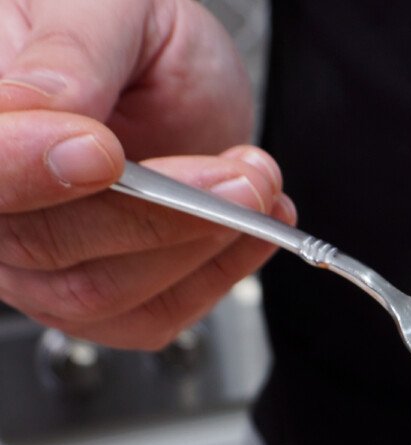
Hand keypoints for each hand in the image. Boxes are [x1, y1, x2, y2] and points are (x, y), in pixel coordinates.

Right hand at [0, 0, 292, 348]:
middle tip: (240, 173)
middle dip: (154, 214)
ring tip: (257, 185)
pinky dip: (215, 276)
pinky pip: (147, 317)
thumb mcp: (104, 4)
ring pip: (98, 291)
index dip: (23, 168)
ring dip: (197, 246)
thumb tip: (35, 108)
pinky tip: (253, 227)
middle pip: (40, 243)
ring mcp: (33, 261)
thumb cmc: (124, 27)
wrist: (171, 69)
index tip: (102, 152)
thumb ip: (68, 55)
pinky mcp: (95, 297)